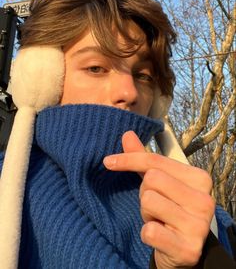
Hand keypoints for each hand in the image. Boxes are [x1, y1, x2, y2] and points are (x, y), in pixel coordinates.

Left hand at [103, 131, 214, 267]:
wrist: (184, 250)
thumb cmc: (170, 209)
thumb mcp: (160, 182)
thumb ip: (144, 160)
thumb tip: (127, 133)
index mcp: (200, 178)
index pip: (155, 162)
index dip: (128, 160)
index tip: (108, 161)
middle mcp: (204, 200)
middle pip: (151, 180)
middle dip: (145, 192)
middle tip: (156, 205)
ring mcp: (198, 225)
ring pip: (149, 202)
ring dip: (146, 213)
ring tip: (160, 220)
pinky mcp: (188, 248)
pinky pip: (150, 231)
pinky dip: (147, 234)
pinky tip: (161, 237)